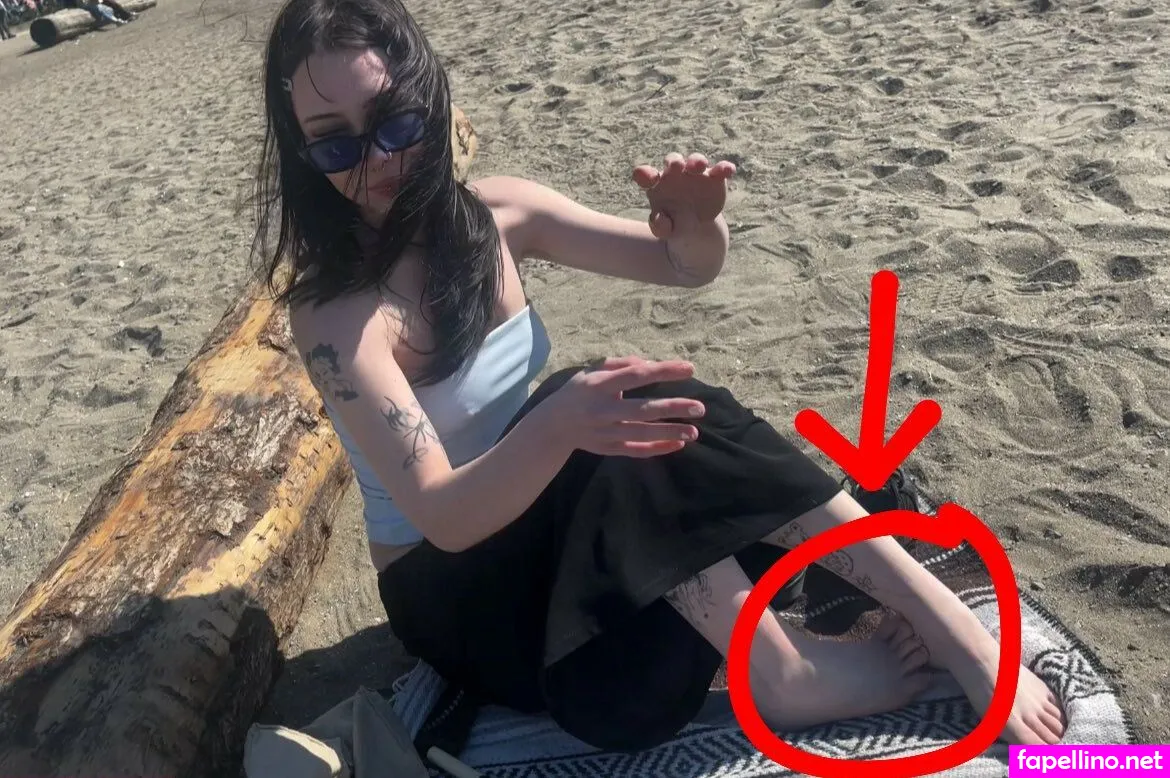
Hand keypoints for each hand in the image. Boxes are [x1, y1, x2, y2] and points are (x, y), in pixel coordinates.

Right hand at [541, 356, 705, 456]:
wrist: (553, 426)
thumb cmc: (578, 393)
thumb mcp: (591, 372)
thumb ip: (618, 364)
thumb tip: (648, 364)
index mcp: (599, 386)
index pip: (635, 376)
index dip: (663, 371)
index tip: (689, 369)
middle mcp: (603, 410)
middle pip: (643, 409)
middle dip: (673, 408)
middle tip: (700, 408)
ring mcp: (606, 432)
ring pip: (642, 433)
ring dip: (670, 433)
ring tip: (694, 431)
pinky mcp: (609, 449)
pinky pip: (636, 450)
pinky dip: (658, 449)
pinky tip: (678, 445)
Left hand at [633, 153, 736, 240]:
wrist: (696, 227)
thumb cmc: (674, 225)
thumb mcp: (665, 230)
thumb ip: (660, 226)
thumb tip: (660, 220)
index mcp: (657, 184)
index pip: (647, 175)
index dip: (645, 174)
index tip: (645, 178)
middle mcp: (675, 174)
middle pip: (673, 161)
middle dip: (674, 162)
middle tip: (676, 166)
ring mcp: (696, 173)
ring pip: (696, 161)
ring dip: (697, 161)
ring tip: (699, 167)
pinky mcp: (715, 178)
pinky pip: (720, 169)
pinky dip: (724, 168)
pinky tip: (729, 170)